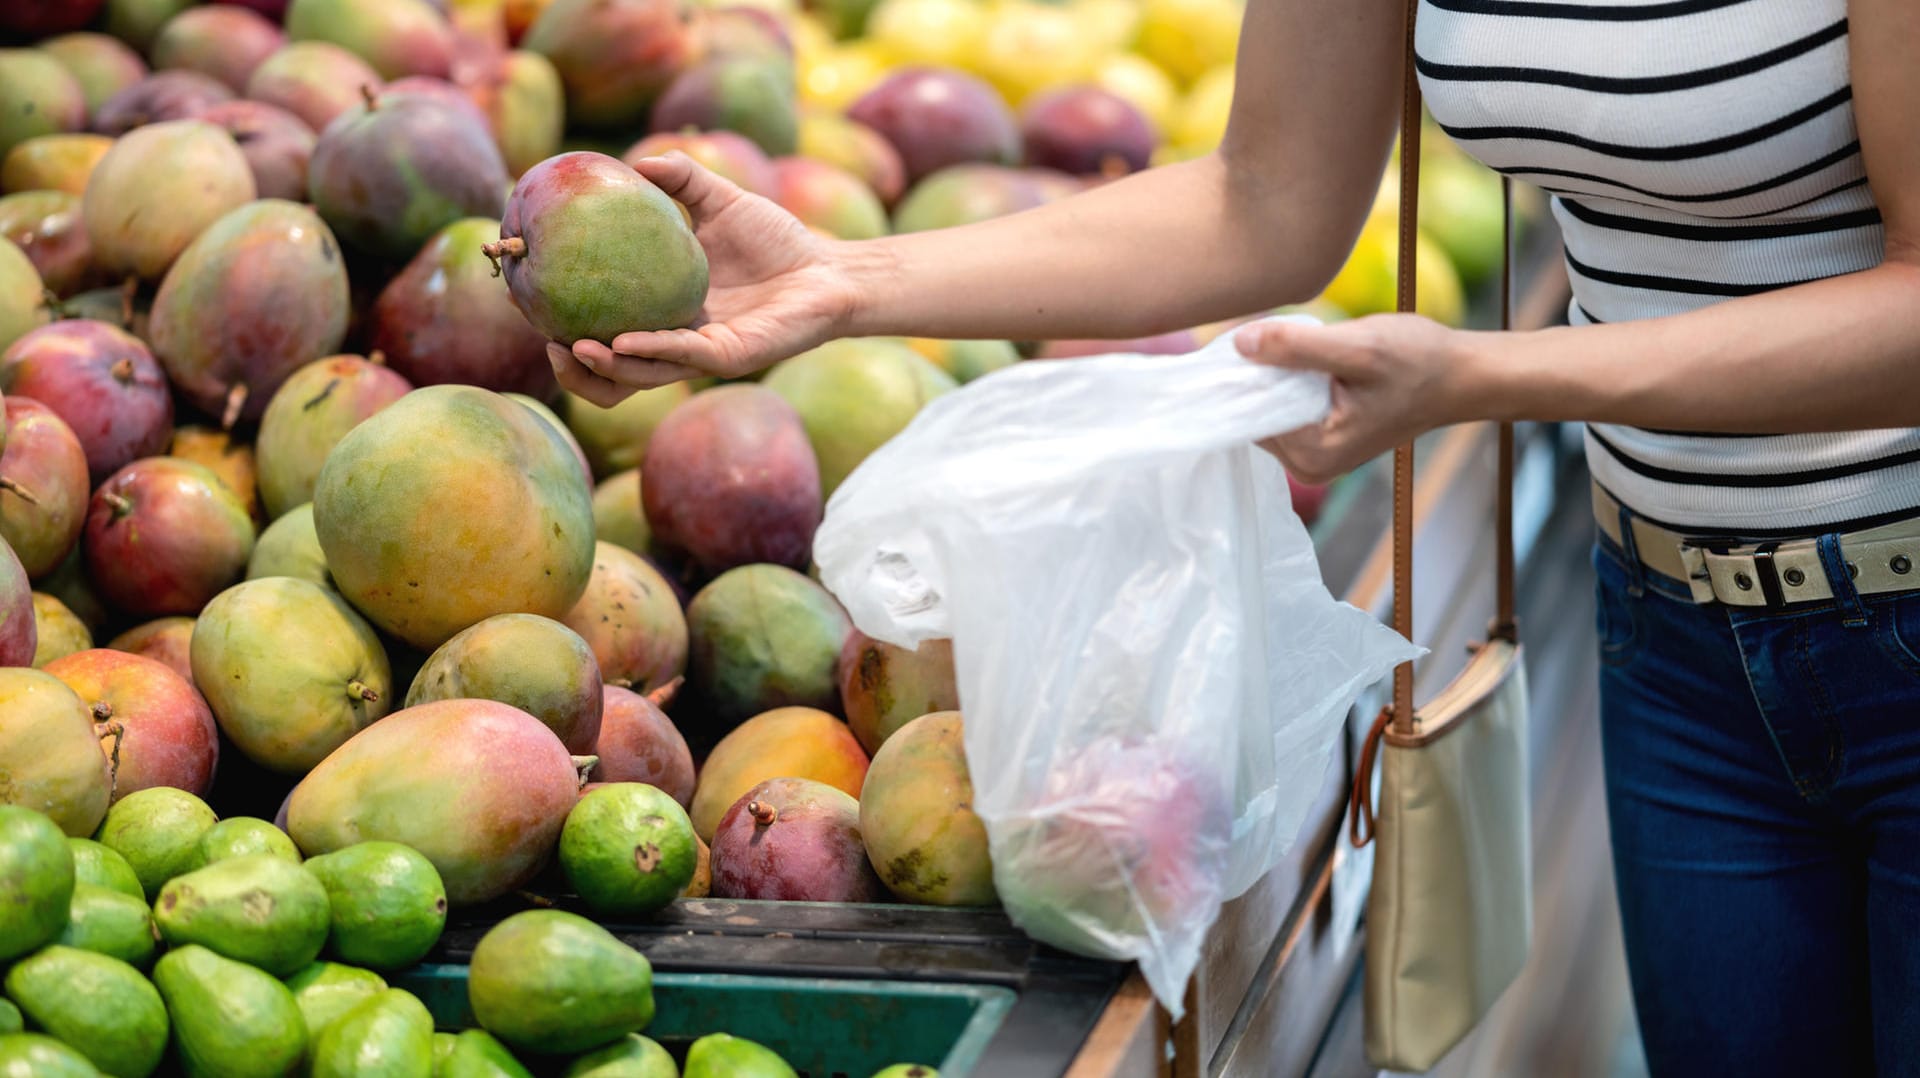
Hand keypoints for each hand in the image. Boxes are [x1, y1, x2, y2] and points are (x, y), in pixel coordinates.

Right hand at [549, 152, 861, 405]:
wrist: (830, 270)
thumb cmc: (778, 241)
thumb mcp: (720, 201)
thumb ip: (682, 179)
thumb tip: (636, 160)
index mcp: (664, 310)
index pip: (604, 327)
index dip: (566, 322)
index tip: (532, 300)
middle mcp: (677, 340)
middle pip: (613, 371)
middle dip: (574, 367)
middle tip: (546, 338)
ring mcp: (702, 353)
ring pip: (641, 375)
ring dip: (604, 367)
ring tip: (571, 347)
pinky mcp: (730, 358)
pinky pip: (681, 358)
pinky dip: (649, 350)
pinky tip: (620, 341)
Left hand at [1236, 314, 1477, 483]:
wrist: (1461, 375)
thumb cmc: (1418, 362)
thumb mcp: (1357, 347)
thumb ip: (1295, 347)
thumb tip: (1240, 343)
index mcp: (1312, 455)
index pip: (1248, 413)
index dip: (1244, 372)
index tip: (1250, 336)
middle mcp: (1307, 467)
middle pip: (1254, 413)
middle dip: (1262, 373)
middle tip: (1286, 335)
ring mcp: (1313, 458)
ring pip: (1267, 408)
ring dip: (1276, 374)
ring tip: (1307, 346)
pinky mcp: (1320, 442)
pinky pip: (1285, 408)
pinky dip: (1290, 381)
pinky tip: (1313, 359)